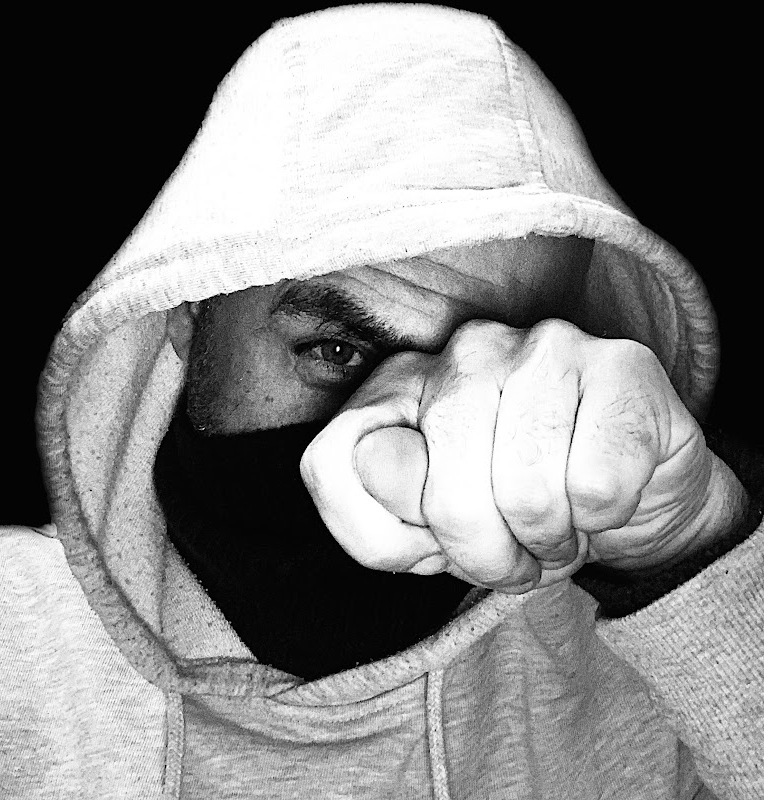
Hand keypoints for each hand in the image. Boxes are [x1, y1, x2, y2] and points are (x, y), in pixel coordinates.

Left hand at [300, 319, 745, 592]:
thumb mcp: (433, 532)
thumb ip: (383, 510)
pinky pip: (596, 487)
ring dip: (548, 543)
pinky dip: (601, 520)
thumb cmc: (517, 512)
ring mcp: (543, 347)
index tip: (430, 541)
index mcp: (399, 384)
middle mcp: (464, 351)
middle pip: (444, 500)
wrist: (629, 498)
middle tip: (515, 553)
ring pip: (525, 496)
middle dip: (486, 558)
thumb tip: (379, 465)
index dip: (382, 538)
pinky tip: (600, 499)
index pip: (332, 465)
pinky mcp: (620, 367)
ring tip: (557, 527)